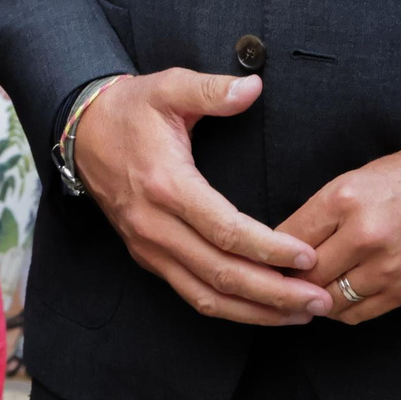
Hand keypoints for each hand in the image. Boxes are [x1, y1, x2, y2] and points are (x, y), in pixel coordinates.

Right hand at [73, 68, 334, 325]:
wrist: (82, 133)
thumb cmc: (131, 110)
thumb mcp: (169, 86)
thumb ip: (212, 88)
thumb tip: (253, 87)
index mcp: (167, 186)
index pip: (225, 231)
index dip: (268, 249)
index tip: (306, 256)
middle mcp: (155, 226)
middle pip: (220, 274)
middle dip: (273, 293)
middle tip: (318, 299)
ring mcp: (149, 247)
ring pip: (205, 296)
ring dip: (255, 310)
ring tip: (300, 313)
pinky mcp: (148, 257)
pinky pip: (190, 294)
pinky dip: (228, 309)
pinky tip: (261, 310)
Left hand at [281, 132, 400, 326]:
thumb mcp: (366, 174)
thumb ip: (328, 210)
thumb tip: (290, 243)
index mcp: (346, 196)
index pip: (285, 240)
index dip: (270, 254)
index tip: (264, 259)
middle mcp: (363, 234)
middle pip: (302, 277)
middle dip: (289, 281)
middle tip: (280, 282)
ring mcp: (388, 267)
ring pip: (328, 302)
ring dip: (315, 299)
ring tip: (311, 291)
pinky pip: (360, 314)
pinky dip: (344, 310)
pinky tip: (341, 298)